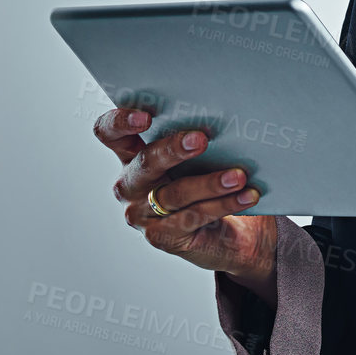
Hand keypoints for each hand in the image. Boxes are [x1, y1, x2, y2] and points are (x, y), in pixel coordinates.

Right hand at [92, 107, 280, 298]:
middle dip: (172, 149)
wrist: (226, 232)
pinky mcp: (161, 237)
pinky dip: (224, 204)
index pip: (109, 133)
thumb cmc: (207, 181)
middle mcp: (130, 184)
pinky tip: (246, 195)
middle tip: (201, 139)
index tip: (146, 117)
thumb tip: (220, 118)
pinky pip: (193, 217)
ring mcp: (141, 214)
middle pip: (145, 162)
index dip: (120, 122)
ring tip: (238, 176)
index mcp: (131, 155)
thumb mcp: (197, 158)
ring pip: (174, 193)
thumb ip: (194, 139)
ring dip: (210, 183)